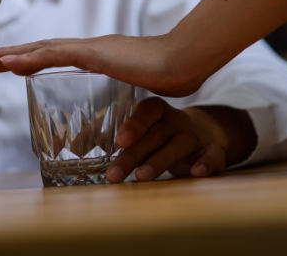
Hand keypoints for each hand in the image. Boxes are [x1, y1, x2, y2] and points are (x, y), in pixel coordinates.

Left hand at [0, 34, 203, 96]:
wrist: (186, 61)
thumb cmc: (170, 75)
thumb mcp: (138, 86)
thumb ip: (126, 91)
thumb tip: (123, 111)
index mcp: (99, 55)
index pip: (58, 55)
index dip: (33, 58)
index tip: (10, 64)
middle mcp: (91, 47)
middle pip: (44, 49)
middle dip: (15, 54)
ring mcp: (92, 48)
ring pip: (43, 49)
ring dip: (14, 54)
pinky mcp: (95, 53)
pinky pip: (55, 54)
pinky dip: (30, 57)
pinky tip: (11, 63)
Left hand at [106, 97, 252, 182]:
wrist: (206, 134)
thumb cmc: (160, 132)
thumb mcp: (137, 131)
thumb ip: (105, 135)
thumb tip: (73, 148)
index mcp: (157, 111)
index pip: (146, 111)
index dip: (134, 124)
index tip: (119, 140)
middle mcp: (176, 120)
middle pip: (155, 135)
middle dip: (134, 155)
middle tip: (114, 174)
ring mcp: (196, 135)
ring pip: (179, 145)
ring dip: (160, 160)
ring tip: (142, 176)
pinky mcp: (213, 151)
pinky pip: (212, 155)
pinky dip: (206, 163)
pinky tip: (196, 173)